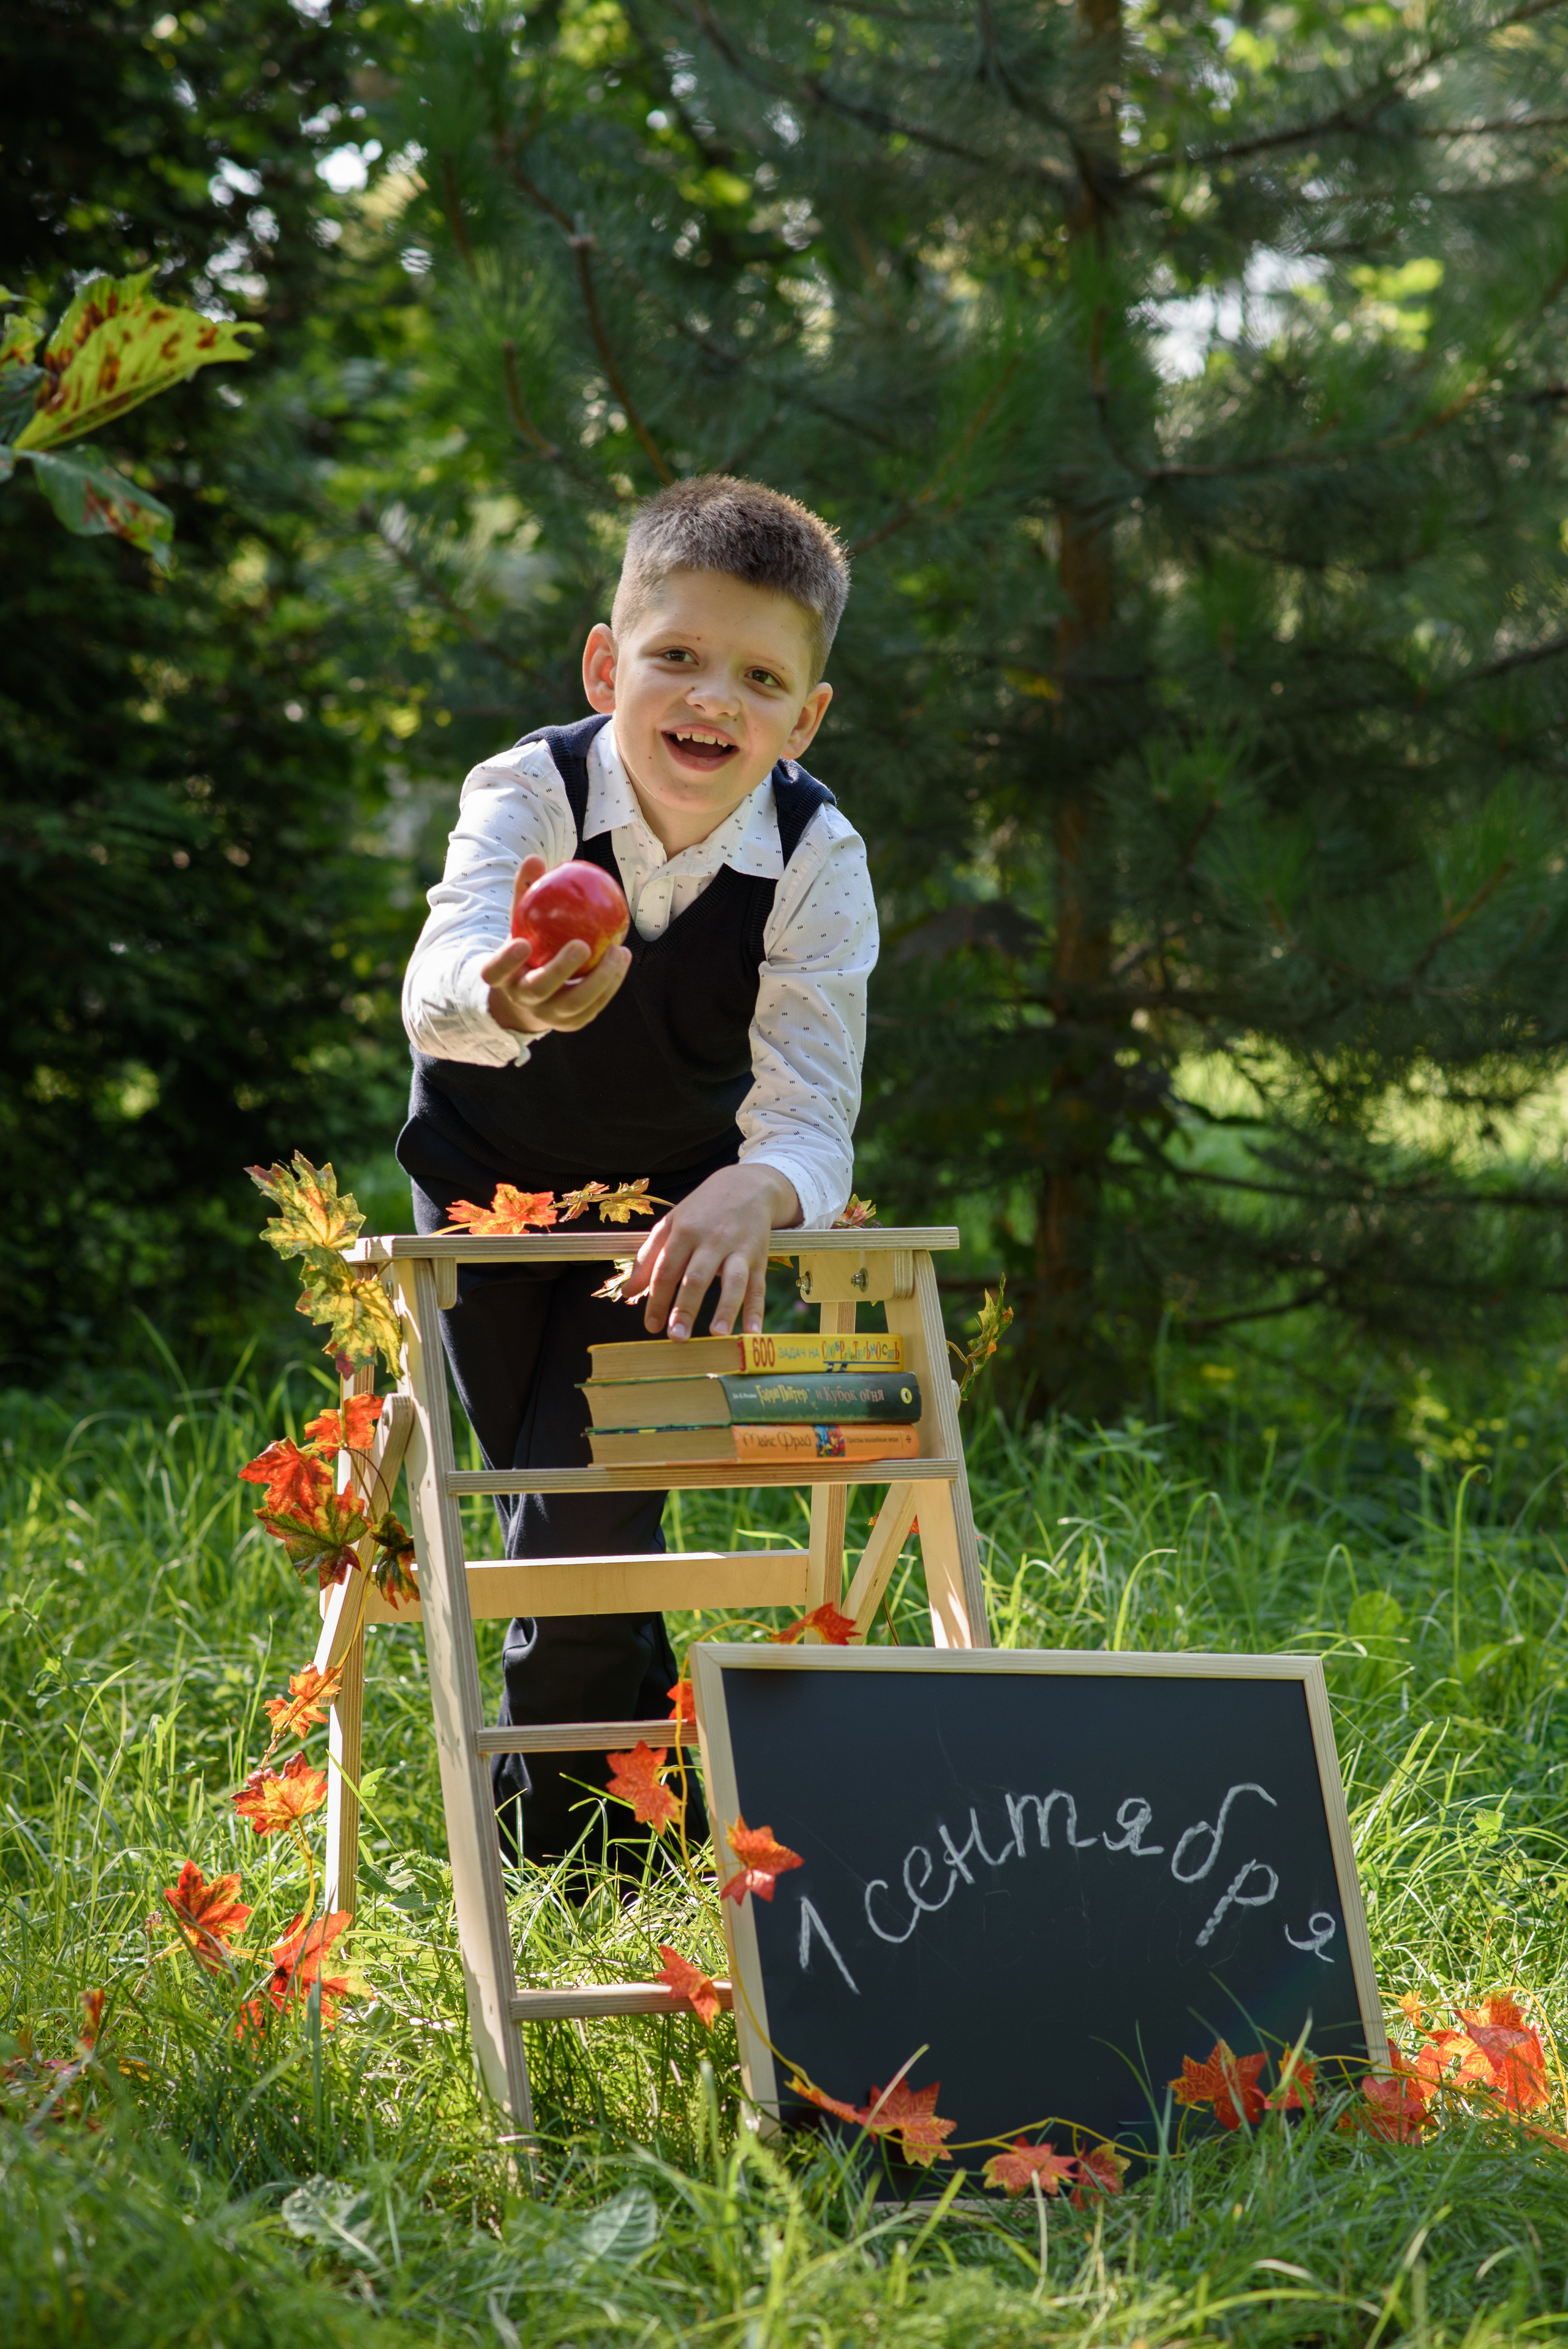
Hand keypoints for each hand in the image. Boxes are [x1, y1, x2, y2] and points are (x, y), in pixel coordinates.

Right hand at [482, 855, 631, 1034]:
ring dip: (599, 978)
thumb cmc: (529, 945)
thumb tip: (534, 859)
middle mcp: (523, 999)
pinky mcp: (571, 1023)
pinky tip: (622, 959)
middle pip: (539, 988)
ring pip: (574, 1003)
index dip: (506, 961)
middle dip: (560, 969)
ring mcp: (548, 1015)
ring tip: (618, 950)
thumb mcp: (522, 922)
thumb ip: (526, 894)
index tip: (522, 942)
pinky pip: (593, 1006)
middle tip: (583, 944)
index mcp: (503, 977)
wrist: (533, 993)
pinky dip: (610, 984)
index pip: (495, 972)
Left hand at [627, 1163, 801, 1339]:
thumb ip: (648, 1257)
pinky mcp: (760, 1257)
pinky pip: (759, 1286)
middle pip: (697, 1277)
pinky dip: (757, 1310)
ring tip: (716, 1334)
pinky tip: (753, 1332)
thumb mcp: (671, 1224)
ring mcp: (739, 1249)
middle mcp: (712, 1240)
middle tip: (676, 1336)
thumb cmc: (702, 1209)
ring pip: (733, 1281)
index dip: (657, 1299)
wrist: (747, 1185)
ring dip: (726, 1309)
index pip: (666, 1270)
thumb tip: (628, 1292)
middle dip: (686, 1307)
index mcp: (685, 1231)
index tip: (651, 1326)